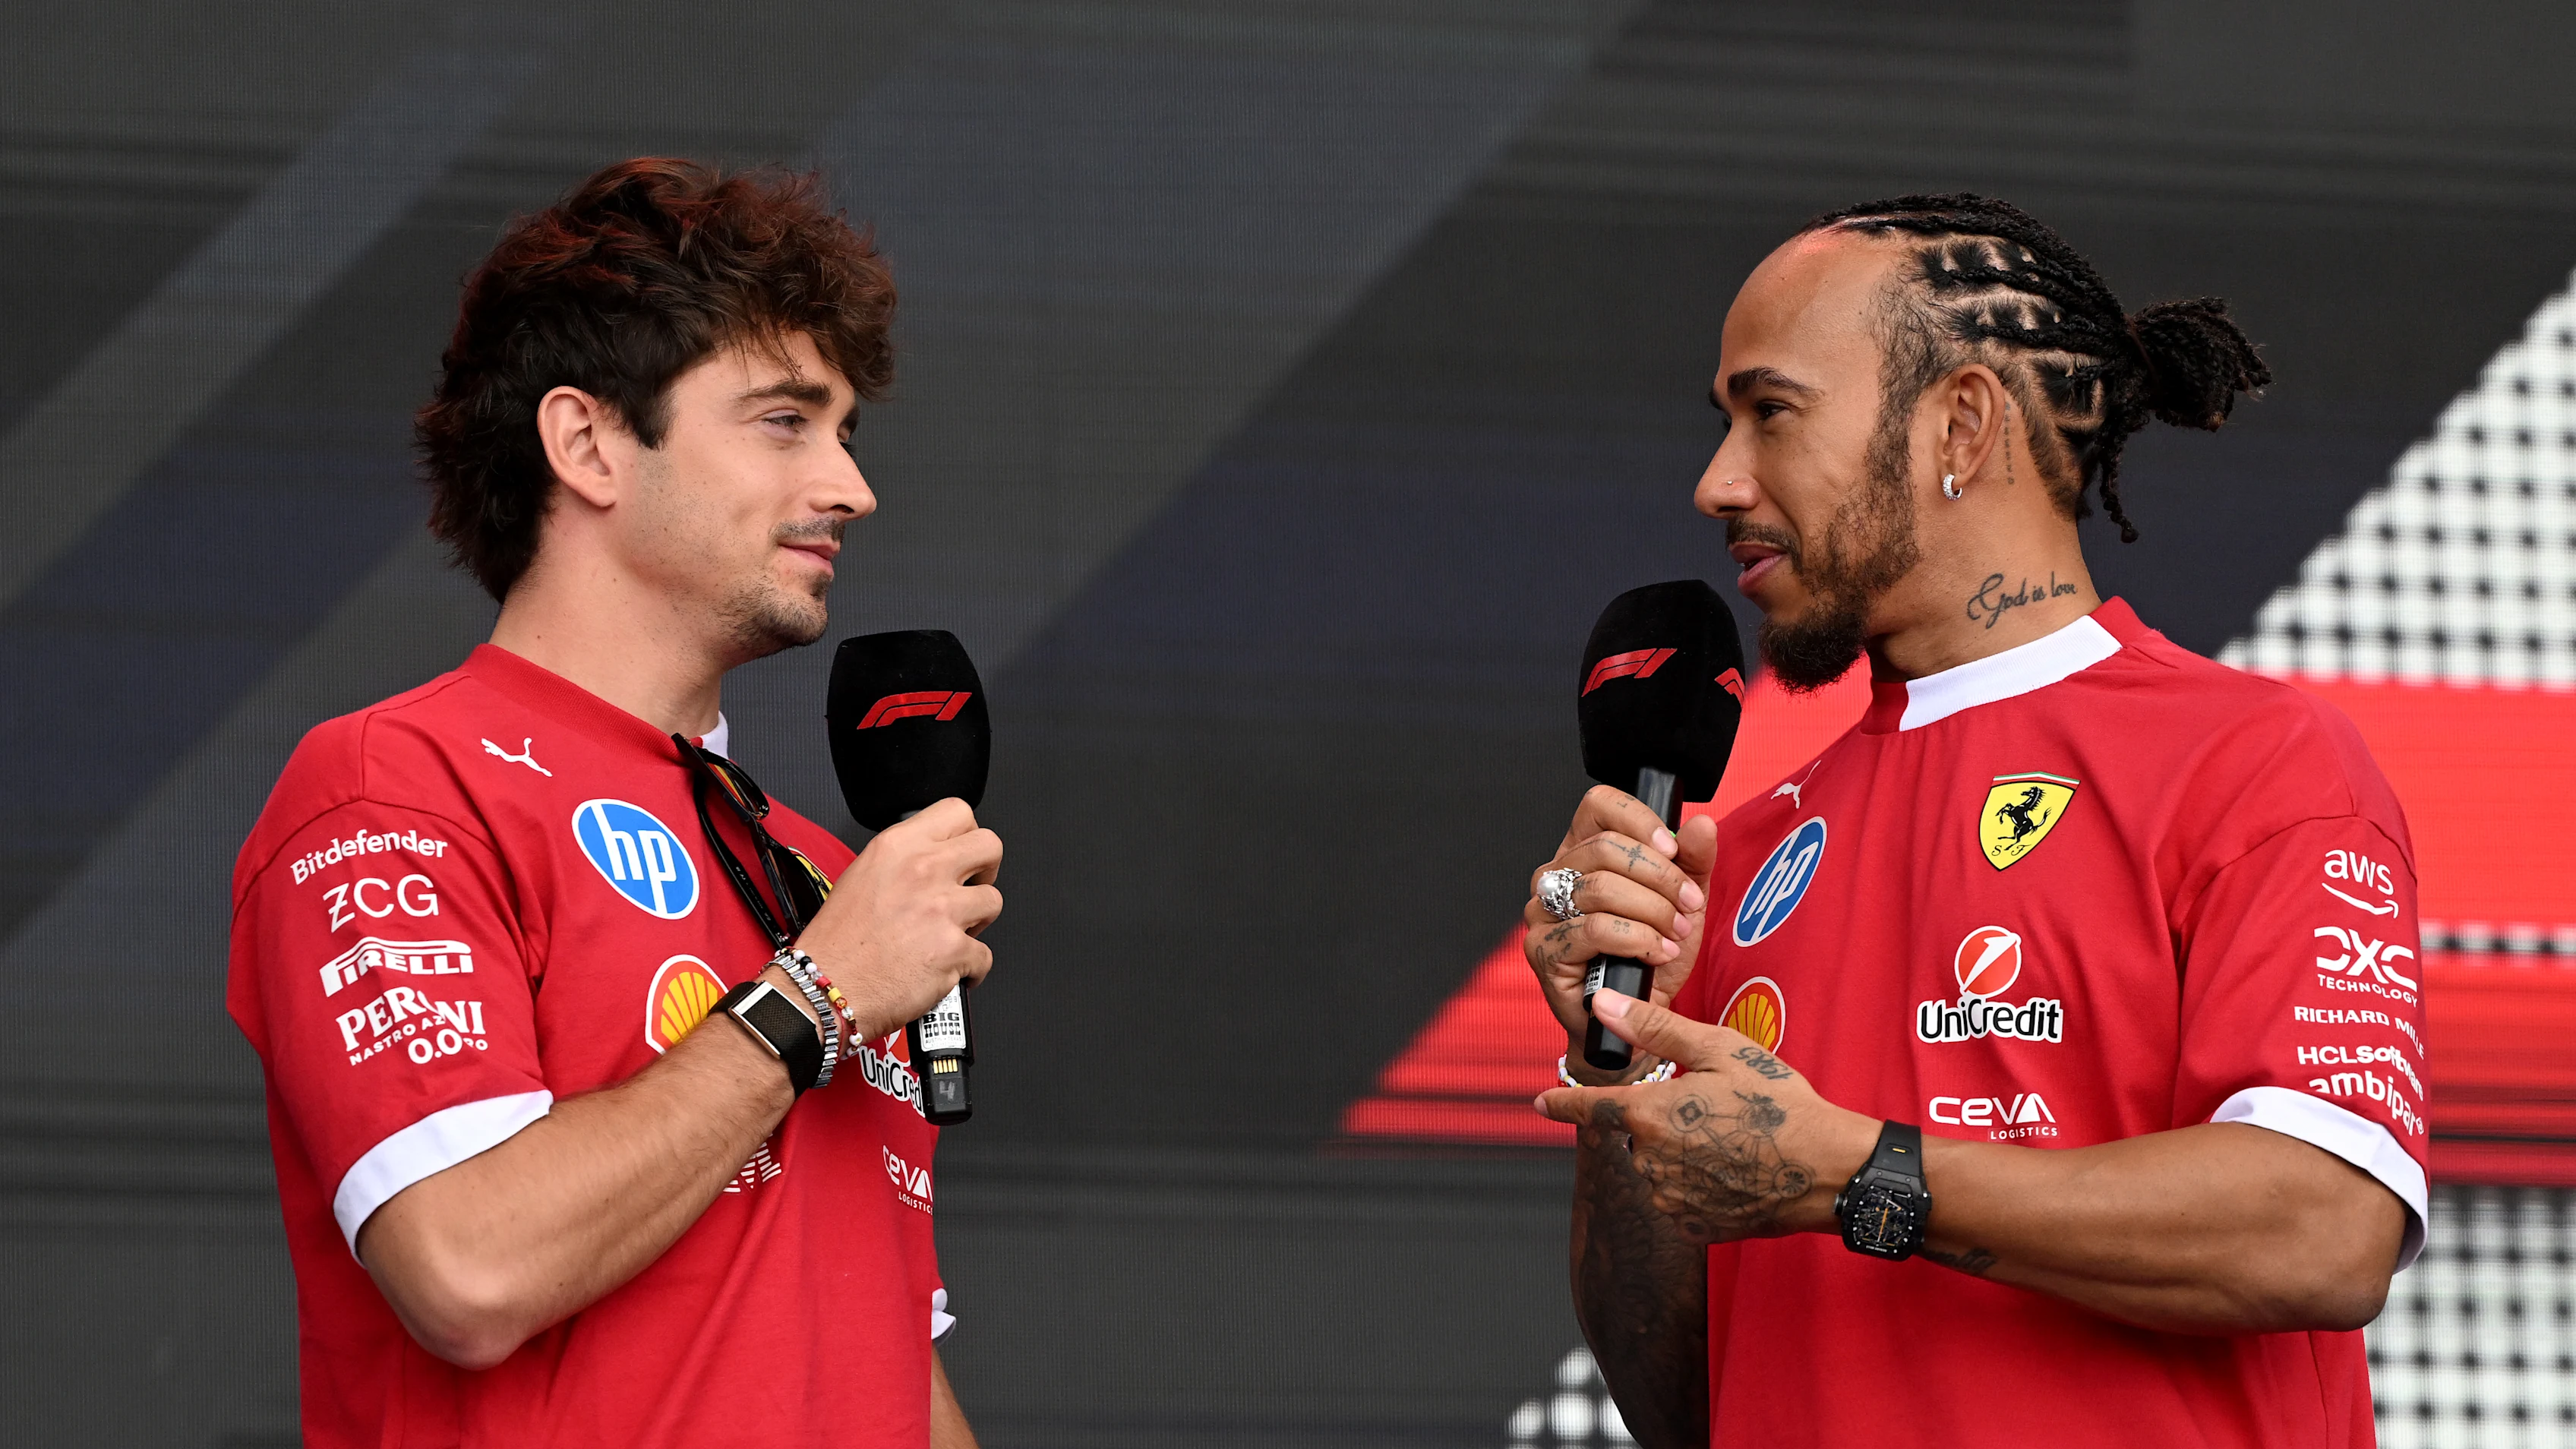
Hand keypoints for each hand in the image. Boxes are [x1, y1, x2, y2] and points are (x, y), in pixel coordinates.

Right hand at [795, 797, 1002, 1042]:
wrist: (823, 989)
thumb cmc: (836, 942)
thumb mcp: (862, 875)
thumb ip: (904, 860)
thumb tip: (935, 860)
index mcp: (898, 846)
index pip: (958, 812)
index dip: (966, 835)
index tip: (961, 856)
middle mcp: (923, 870)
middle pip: (990, 846)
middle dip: (986, 870)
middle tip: (968, 890)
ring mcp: (942, 909)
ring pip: (993, 901)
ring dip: (977, 922)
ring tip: (949, 935)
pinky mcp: (953, 950)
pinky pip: (984, 955)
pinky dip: (970, 969)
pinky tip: (946, 970)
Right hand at [1522, 785, 1717, 1050]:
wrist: (1639, 1023)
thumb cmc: (1652, 959)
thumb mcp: (1683, 904)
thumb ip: (1693, 862)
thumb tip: (1701, 825)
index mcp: (1582, 852)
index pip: (1598, 806)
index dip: (1640, 821)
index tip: (1673, 850)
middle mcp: (1553, 876)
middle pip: (1605, 848)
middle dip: (1661, 877)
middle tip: (1689, 907)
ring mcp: (1541, 914)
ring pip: (1601, 889)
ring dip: (1653, 912)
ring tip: (1675, 934)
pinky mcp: (1542, 951)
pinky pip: (1595, 929)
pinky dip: (1638, 940)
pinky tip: (1657, 954)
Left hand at [1535, 991, 1872, 1243]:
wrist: (1828, 1171)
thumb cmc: (1778, 1103)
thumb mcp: (1718, 1050)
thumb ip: (1653, 1028)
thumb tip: (1602, 1005)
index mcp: (1650, 1116)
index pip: (1590, 1108)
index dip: (1562, 1104)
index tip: (1538, 1102)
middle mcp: (1650, 1162)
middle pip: (1636, 1133)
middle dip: (1663, 1118)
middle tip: (1717, 1109)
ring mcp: (1671, 1199)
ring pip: (1658, 1165)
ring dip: (1681, 1151)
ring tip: (1734, 1139)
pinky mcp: (1693, 1226)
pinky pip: (1680, 1197)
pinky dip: (1698, 1183)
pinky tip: (1734, 1170)